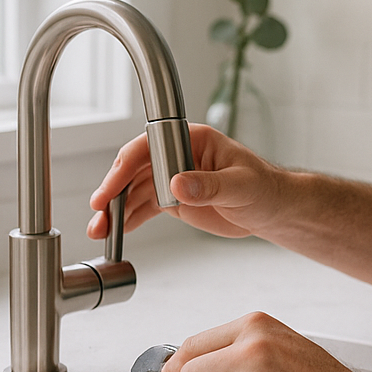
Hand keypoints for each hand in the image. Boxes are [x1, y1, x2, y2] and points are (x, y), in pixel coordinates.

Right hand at [87, 124, 287, 240]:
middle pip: (134, 169)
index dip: (125, 167)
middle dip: (113, 191)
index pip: (149, 147)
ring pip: (134, 191)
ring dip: (116, 210)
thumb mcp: (240, 187)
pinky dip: (128, 219)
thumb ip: (210, 186)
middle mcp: (177, 155)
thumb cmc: (264, 189)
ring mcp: (172, 177)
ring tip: (100, 230)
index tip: (111, 189)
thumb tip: (177, 184)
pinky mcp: (173, 199)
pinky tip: (115, 232)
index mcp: (192, 139)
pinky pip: (144, 207)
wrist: (272, 210)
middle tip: (99, 212)